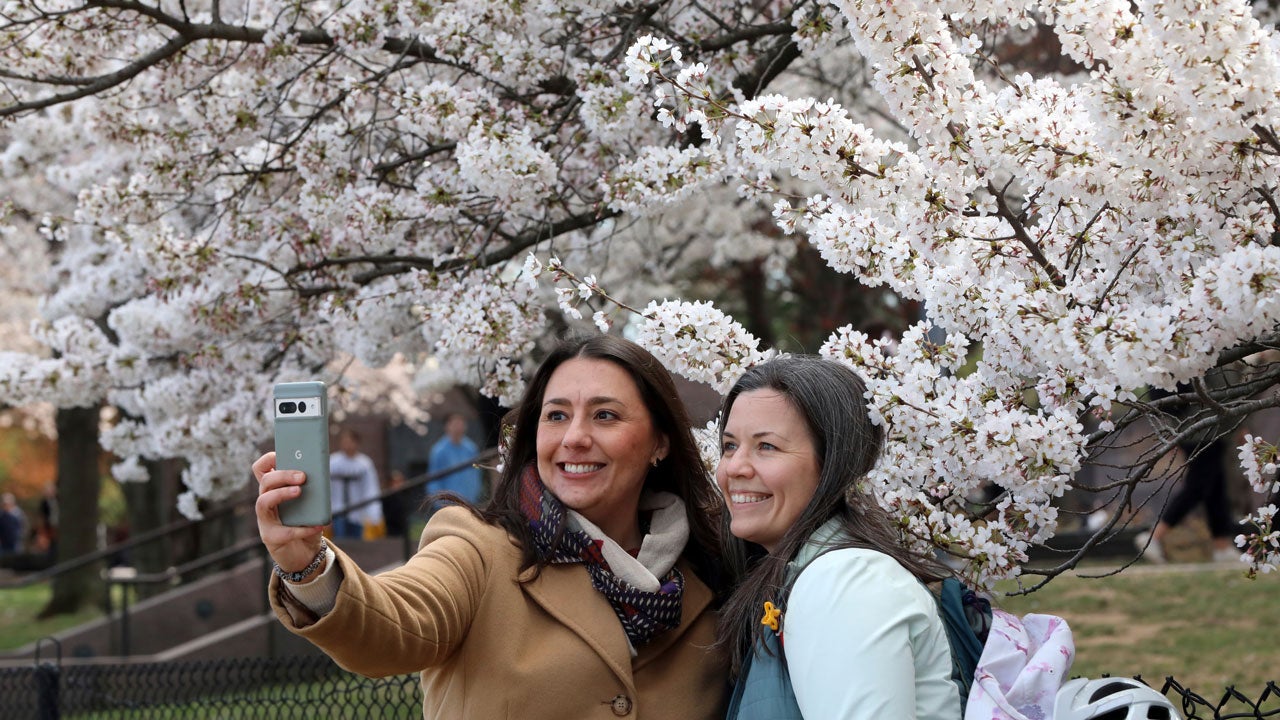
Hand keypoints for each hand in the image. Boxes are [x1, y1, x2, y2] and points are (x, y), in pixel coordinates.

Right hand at [253, 452, 326, 576]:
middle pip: (265, 482)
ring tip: (300, 491)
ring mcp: (265, 521)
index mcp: (274, 490)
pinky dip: (304, 528)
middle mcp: (265, 503)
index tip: (280, 454)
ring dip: (281, 494)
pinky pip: (285, 531)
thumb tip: (320, 474)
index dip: (267, 459)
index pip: (261, 470)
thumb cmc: (307, 523)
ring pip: (263, 502)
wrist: (305, 554)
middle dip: (282, 475)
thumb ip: (312, 490)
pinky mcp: (271, 538)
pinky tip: (319, 525)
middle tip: (302, 476)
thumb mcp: (311, 504)